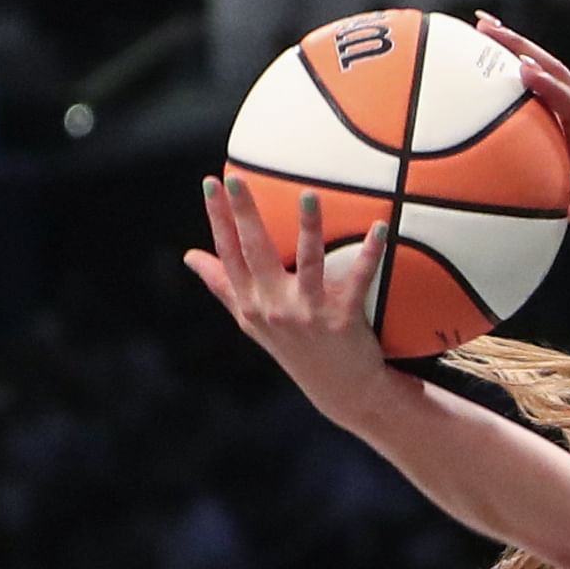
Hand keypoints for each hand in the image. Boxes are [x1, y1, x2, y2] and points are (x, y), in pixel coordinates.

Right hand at [188, 178, 406, 428]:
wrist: (340, 390)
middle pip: (256, 252)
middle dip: (245, 213)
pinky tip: (380, 227)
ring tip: (309, 194)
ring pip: (308, 262)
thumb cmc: (294, 348)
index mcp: (251, 303)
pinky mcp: (342, 320)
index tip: (210, 183)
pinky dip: (370, 254)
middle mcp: (274, 307)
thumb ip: (223, 285)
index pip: (228, 253)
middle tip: (239, 178)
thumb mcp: (252, 321)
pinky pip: (357, 280)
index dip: (218, 218)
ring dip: (308, 227)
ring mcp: (308, 314)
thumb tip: (189, 256)